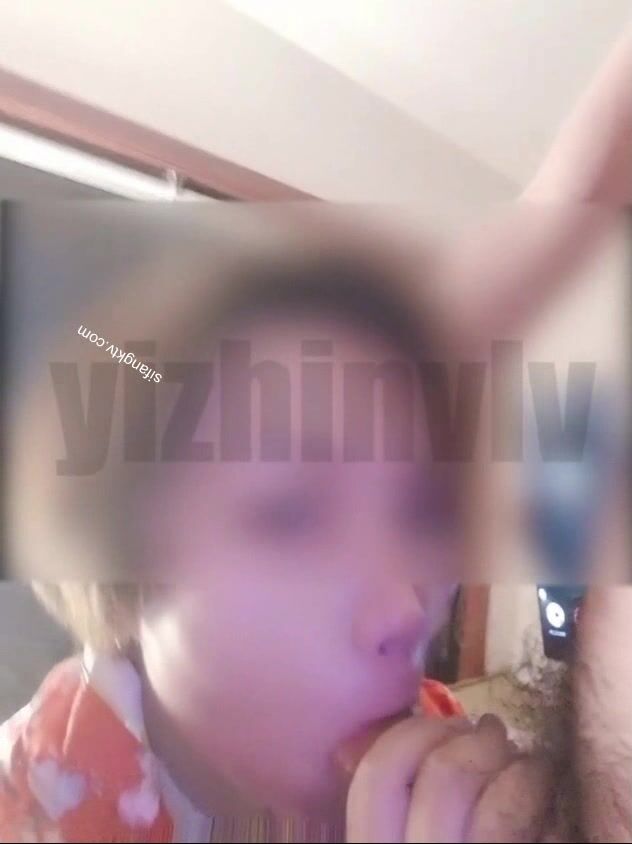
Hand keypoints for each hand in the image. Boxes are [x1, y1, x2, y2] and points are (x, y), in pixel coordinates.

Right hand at [345, 713, 552, 842]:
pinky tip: (543, 794)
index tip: (443, 725)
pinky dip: (538, 796)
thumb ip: (389, 803)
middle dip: (477, 739)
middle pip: (445, 773)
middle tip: (491, 734)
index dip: (414, 732)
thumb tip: (413, 727)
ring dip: (521, 765)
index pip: (378, 774)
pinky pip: (526, 826)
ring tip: (526, 762)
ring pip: (499, 797)